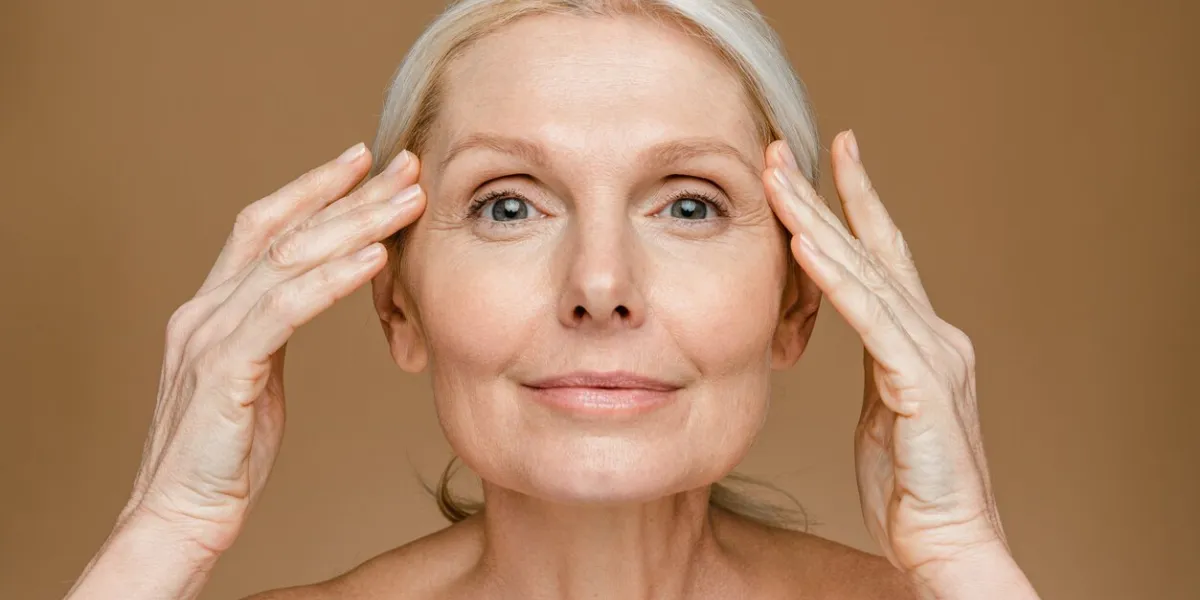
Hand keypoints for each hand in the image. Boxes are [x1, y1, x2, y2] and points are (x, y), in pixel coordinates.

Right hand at [120, 143, 424, 556]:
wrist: (177, 515)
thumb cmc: (222, 456)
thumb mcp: (255, 378)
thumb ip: (273, 332)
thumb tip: (314, 298)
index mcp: (211, 308)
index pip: (264, 227)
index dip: (313, 189)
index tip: (362, 161)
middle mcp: (205, 309)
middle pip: (284, 230)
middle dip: (347, 193)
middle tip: (402, 164)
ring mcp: (209, 335)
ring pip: (290, 260)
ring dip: (355, 225)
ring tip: (405, 200)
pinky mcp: (224, 369)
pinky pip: (286, 311)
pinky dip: (333, 280)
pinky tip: (374, 258)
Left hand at [764, 131, 1026, 590]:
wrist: (948, 541)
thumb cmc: (912, 486)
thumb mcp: (882, 410)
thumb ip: (873, 365)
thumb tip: (849, 337)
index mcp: (923, 340)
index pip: (883, 258)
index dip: (856, 205)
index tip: (831, 158)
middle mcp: (934, 335)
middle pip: (872, 250)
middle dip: (825, 195)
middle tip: (784, 148)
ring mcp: (932, 355)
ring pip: (866, 272)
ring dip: (817, 222)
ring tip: (779, 180)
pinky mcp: (921, 384)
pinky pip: (869, 319)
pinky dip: (835, 279)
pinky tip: (805, 244)